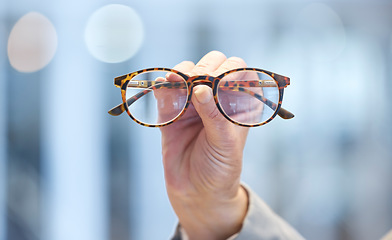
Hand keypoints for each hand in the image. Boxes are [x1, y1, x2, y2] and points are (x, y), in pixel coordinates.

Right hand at [160, 51, 248, 239]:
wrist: (195, 191)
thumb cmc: (220, 168)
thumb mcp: (224, 143)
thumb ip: (214, 115)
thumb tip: (200, 88)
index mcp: (239, 103)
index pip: (239, 71)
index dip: (230, 71)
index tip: (219, 83)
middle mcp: (217, 97)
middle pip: (212, 64)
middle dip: (204, 68)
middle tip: (197, 82)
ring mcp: (192, 101)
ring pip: (187, 71)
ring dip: (181, 73)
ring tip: (177, 82)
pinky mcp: (170, 110)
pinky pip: (165, 90)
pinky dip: (162, 85)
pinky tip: (162, 86)